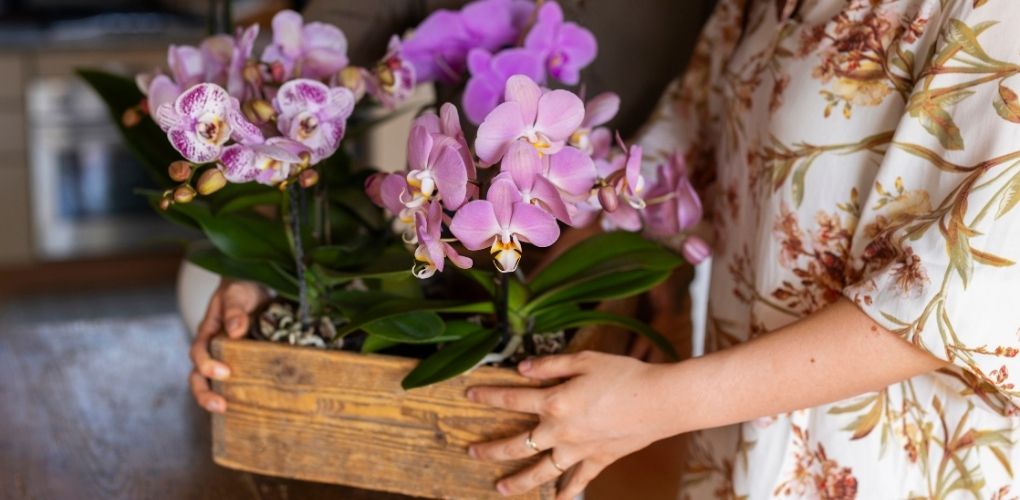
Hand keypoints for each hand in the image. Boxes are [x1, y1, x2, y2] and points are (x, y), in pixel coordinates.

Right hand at [189, 280, 266, 412]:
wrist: (256, 286)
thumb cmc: (242, 289)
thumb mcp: (237, 293)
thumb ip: (235, 309)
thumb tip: (235, 332)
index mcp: (207, 334)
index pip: (198, 354)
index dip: (207, 365)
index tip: (224, 372)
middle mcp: (214, 350)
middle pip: (199, 377)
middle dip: (205, 394)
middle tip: (221, 405)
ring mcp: (228, 359)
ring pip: (215, 385)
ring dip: (219, 399)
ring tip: (232, 412)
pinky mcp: (245, 364)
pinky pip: (239, 383)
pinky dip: (242, 396)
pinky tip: (256, 407)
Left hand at [467, 351, 669, 498]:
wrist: (660, 401)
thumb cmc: (624, 374)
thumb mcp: (584, 360)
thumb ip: (550, 365)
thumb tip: (522, 368)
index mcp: (554, 402)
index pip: (511, 400)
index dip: (487, 395)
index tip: (469, 394)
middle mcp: (560, 431)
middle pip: (516, 444)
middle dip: (490, 450)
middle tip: (472, 453)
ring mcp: (578, 450)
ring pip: (540, 471)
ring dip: (517, 481)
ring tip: (499, 488)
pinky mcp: (598, 460)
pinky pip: (577, 480)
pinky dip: (566, 492)